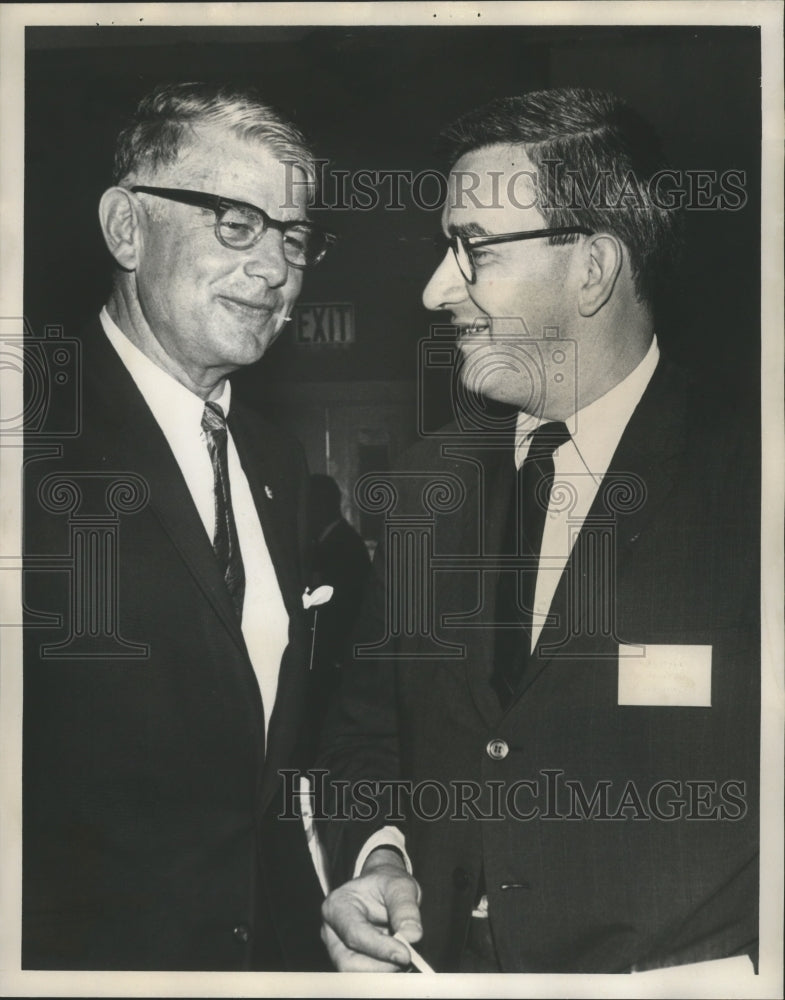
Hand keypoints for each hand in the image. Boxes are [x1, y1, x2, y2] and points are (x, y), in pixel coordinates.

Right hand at [321, 847, 422, 970]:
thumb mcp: (399, 885)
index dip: (380, 948)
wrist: (384, 889)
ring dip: (384, 971)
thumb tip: (412, 935)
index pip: (355, 934)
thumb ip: (405, 907)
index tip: (405, 954)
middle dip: (380, 967)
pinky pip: (367, 976)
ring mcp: (339, 949)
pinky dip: (386, 972)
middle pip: (349, 962)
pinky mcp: (352, 962)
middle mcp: (332, 931)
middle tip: (407, 960)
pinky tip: (400, 961)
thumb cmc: (387, 884)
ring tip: (405, 958)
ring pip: (357, 974)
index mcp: (336, 906)